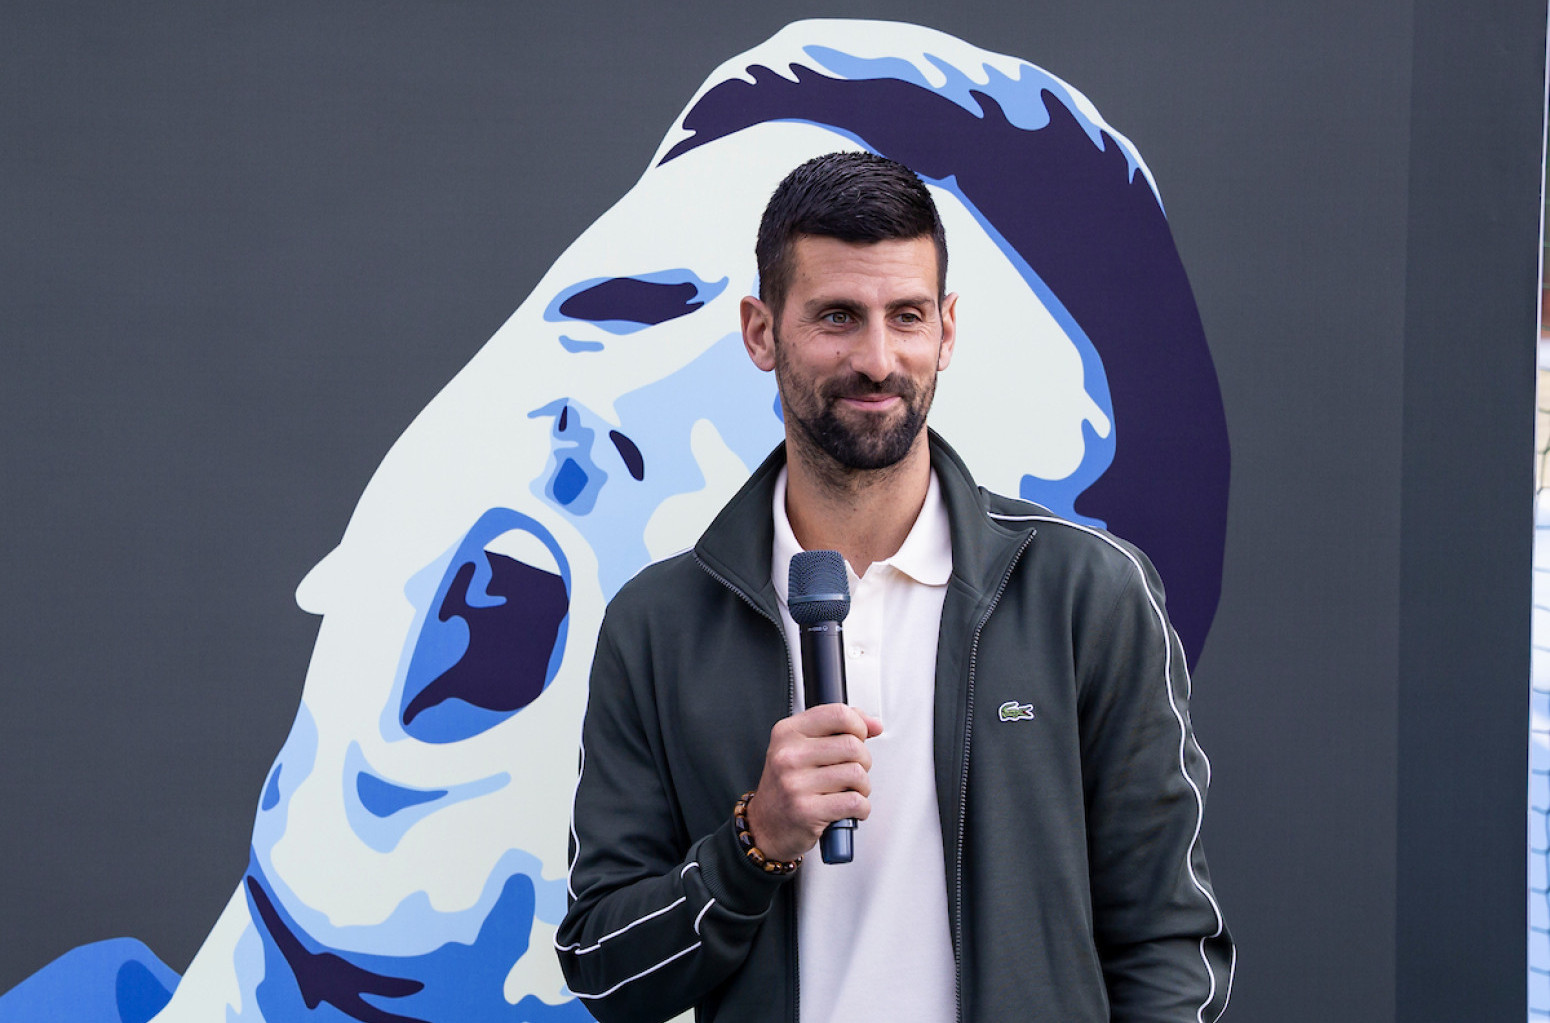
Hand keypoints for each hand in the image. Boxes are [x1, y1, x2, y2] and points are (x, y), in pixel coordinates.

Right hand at [745, 704, 883, 861]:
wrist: (766, 826)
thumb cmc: (788, 786)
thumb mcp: (802, 748)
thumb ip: (837, 729)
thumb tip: (874, 724)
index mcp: (787, 733)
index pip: (838, 714)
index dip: (859, 725)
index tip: (860, 737)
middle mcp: (788, 755)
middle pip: (853, 745)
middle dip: (864, 761)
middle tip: (853, 771)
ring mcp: (795, 783)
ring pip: (857, 774)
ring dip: (863, 787)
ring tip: (849, 791)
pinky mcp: (807, 811)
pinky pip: (855, 802)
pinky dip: (861, 808)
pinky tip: (848, 809)